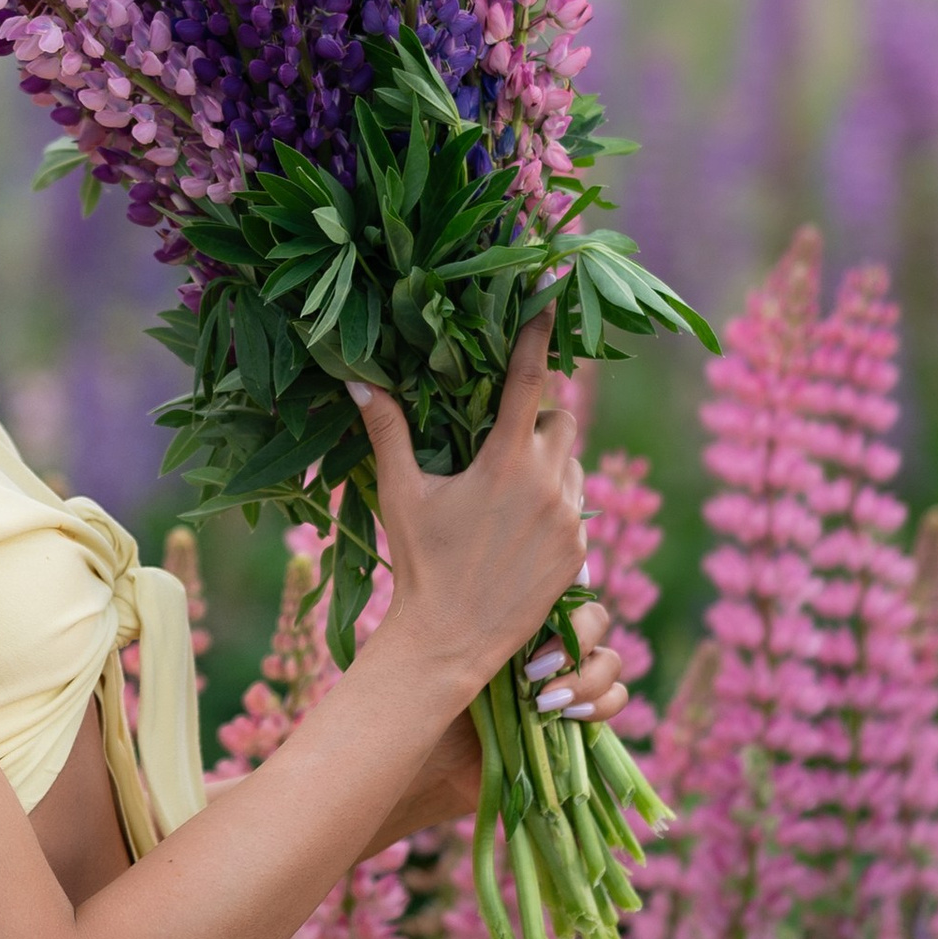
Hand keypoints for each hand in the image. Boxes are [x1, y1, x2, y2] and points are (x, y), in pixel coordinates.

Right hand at [351, 310, 589, 706]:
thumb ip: (387, 431)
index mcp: (506, 461)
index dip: (540, 335)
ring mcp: (570, 520)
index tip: (552, 297)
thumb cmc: (418, 565)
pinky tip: (519, 530)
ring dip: (550, 463)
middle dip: (540, 417)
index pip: (531, 380)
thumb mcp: (401, 493)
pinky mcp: (581, 552)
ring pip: (574, 464)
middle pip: (563, 419)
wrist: (451, 641)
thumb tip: (356, 379)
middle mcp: (548, 484)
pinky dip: (556, 505)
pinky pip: (578, 508)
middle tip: (504, 437)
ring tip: (507, 492)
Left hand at [360, 595, 627, 849]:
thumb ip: (491, 624)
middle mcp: (549, 648)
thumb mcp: (459, 655)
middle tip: (531, 671)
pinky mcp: (581, 719)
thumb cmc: (433, 702)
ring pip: (609, 662)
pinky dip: (600, 704)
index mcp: (521, 622)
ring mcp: (569, 683)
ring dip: (585, 679)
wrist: (432, 762)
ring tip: (544, 703)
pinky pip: (614, 699)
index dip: (563, 600)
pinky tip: (567, 717)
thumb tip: (519, 593)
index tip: (532, 618)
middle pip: (594, 621)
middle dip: (574, 641)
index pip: (563, 591)